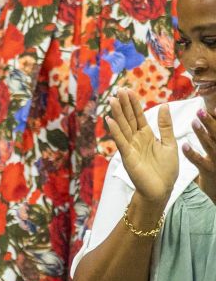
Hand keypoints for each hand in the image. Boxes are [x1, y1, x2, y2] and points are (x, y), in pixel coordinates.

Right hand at [106, 89, 178, 204]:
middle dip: (123, 105)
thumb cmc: (166, 170)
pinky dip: (115, 131)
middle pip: (128, 119)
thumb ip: (165, 125)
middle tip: (118, 91)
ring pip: (123, 127)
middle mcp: (136, 139)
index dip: (133, 104)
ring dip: (117, 114)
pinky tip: (110, 121)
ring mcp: (130, 148)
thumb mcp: (170, 143)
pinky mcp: (128, 157)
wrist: (161, 189)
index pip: (138, 116)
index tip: (128, 91)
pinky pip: (121, 142)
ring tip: (112, 101)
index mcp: (147, 135)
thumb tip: (164, 105)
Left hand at [182, 106, 215, 204]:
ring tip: (194, 122)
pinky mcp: (208, 172)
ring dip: (202, 133)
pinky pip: (199, 162)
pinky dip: (192, 154)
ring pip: (210, 145)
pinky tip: (184, 146)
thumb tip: (209, 116)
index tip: (214, 106)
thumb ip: (213, 135)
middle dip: (210, 122)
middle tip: (201, 110)